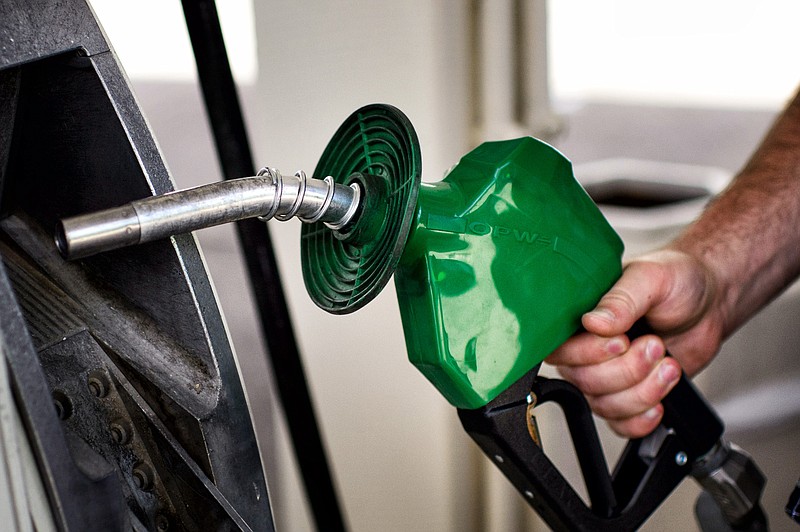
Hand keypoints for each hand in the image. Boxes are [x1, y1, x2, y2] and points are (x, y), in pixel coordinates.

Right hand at [548, 249, 724, 437]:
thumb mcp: (650, 279)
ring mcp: (607, 375)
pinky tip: (660, 401)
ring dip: (642, 392)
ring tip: (668, 364)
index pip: (560, 351)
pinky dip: (641, 418)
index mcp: (581, 318)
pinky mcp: (629, 395)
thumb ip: (621, 301)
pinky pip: (620, 423)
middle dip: (627, 370)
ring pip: (603, 405)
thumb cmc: (677, 280)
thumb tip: (593, 322)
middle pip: (584, 381)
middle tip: (655, 346)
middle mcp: (587, 349)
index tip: (622, 340)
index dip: (588, 353)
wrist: (711, 300)